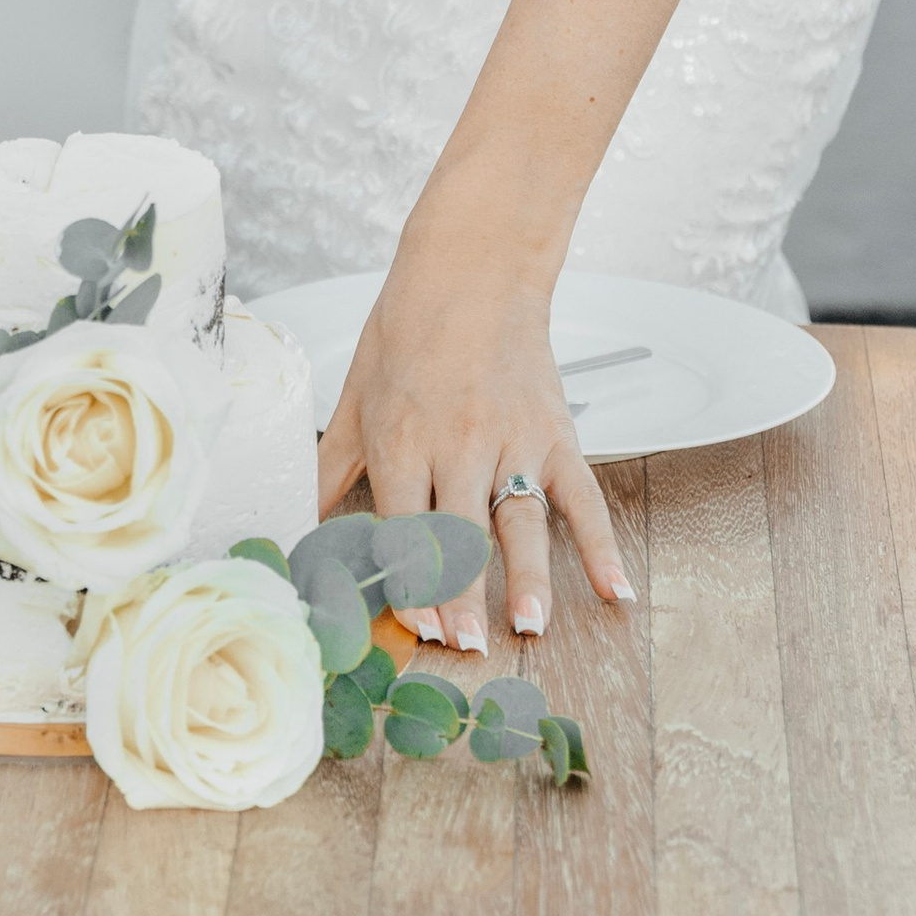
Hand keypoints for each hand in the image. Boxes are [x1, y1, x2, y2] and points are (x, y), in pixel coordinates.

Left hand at [315, 229, 631, 649]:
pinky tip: (616, 590)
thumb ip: (331, 466)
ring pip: (521, 522)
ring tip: (529, 629)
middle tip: (465, 648)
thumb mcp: (355, 394)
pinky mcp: (555, 433)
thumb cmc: (407, 328)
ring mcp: (512, 439)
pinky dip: (603, 545)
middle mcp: (458, 443)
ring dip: (528, 579)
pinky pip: (582, 497)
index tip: (414, 627)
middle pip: (460, 533)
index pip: (403, 524)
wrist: (472, 267)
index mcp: (402, 437)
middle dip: (462, 595)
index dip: (409, 578)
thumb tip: (299, 524)